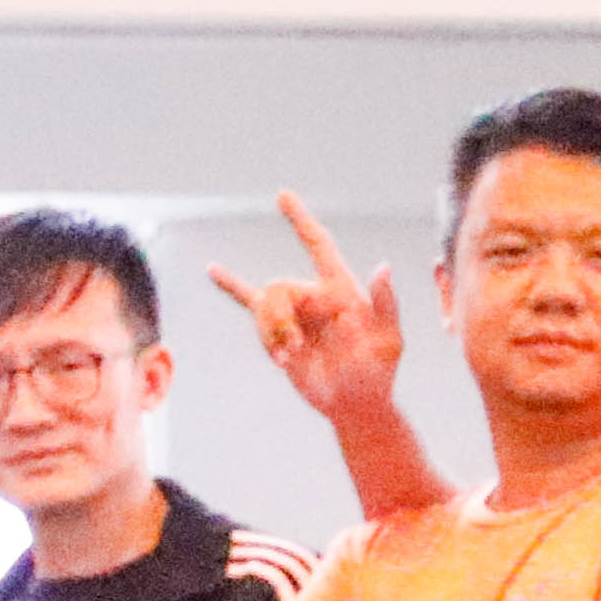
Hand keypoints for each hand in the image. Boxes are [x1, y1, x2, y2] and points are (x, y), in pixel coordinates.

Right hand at [205, 193, 409, 426]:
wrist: (354, 404)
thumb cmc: (378, 372)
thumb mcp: (389, 340)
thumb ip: (386, 304)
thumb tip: (383, 266)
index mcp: (341, 288)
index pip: (318, 245)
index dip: (300, 220)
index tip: (282, 195)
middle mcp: (315, 295)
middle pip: (280, 287)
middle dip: (279, 318)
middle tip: (292, 349)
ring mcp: (296, 312)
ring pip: (263, 305)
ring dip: (268, 332)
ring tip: (285, 358)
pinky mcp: (280, 332)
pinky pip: (251, 304)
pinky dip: (232, 286)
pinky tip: (212, 270)